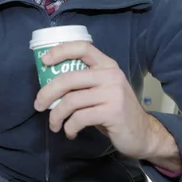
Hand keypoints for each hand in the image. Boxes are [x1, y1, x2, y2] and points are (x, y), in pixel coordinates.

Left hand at [34, 41, 180, 169]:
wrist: (143, 134)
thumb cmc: (114, 110)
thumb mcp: (101, 90)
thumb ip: (83, 82)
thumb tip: (48, 83)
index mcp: (107, 65)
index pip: (82, 47)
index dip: (61, 51)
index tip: (44, 61)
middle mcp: (111, 75)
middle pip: (69, 78)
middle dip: (47, 92)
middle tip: (38, 105)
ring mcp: (113, 93)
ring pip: (71, 100)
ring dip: (56, 115)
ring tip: (54, 125)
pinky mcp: (113, 112)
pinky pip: (80, 118)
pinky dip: (70, 127)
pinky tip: (70, 132)